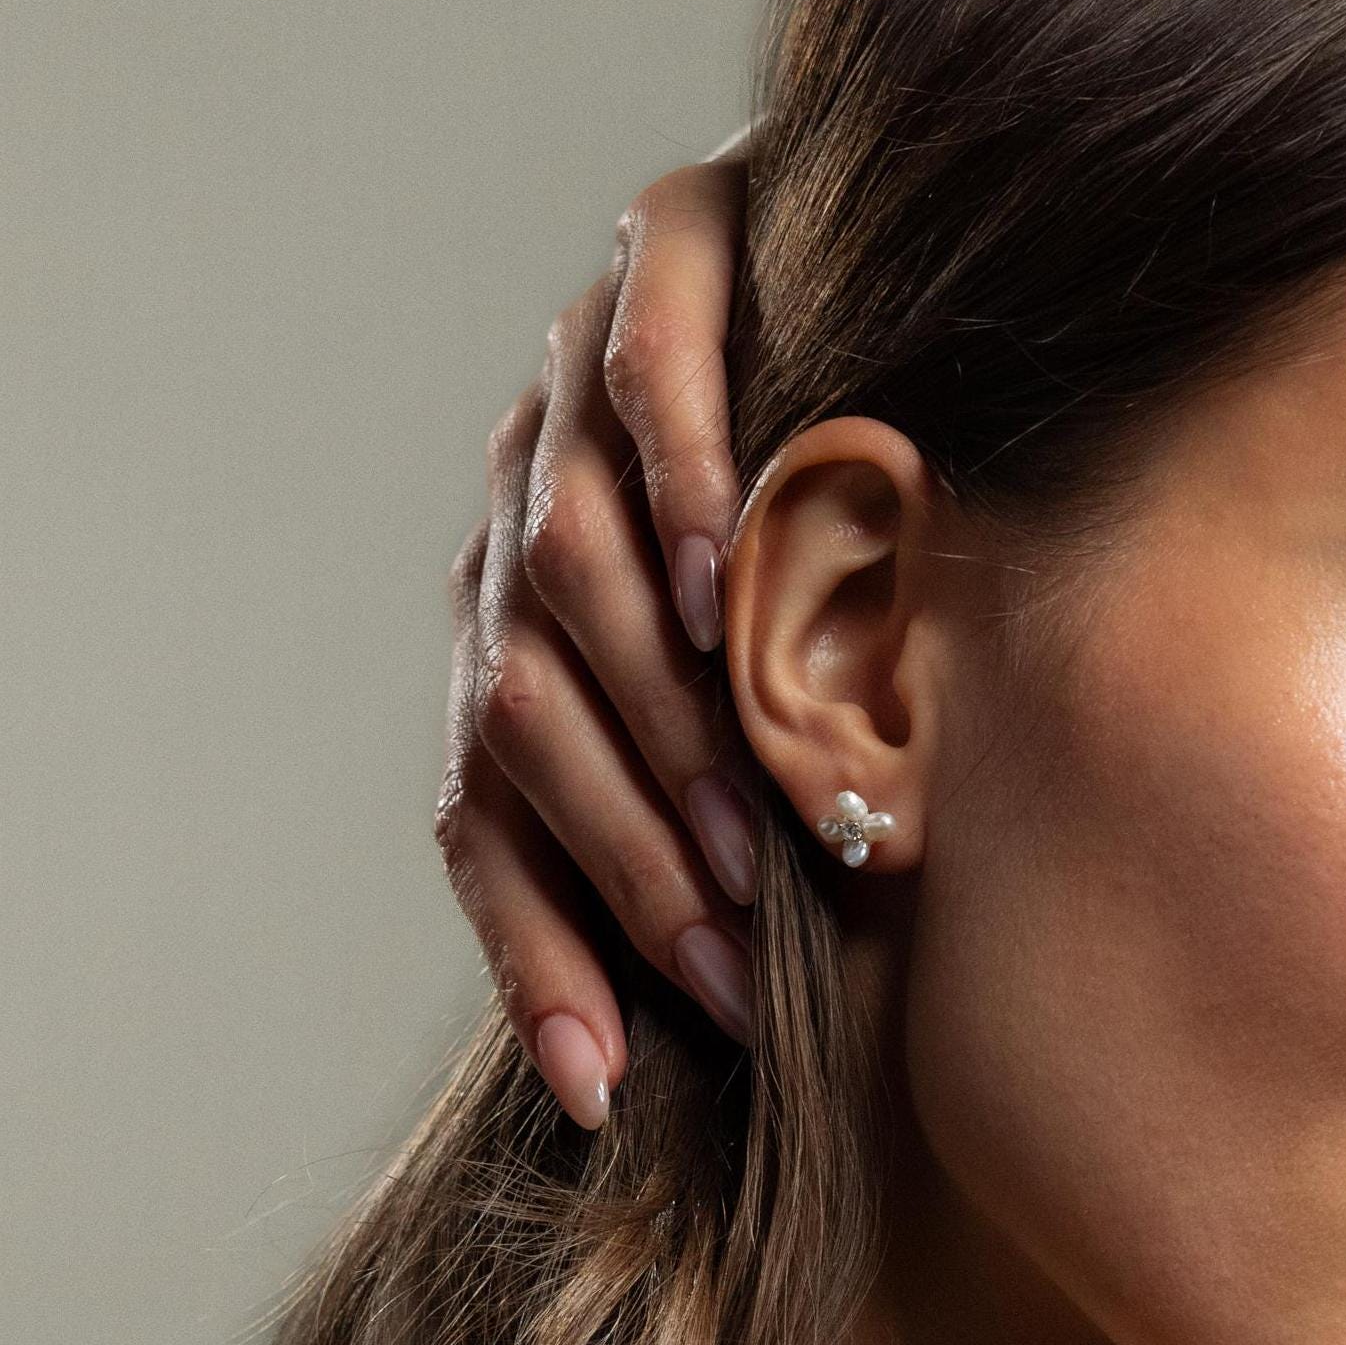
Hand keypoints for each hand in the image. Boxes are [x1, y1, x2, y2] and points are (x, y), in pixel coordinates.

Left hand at [437, 136, 764, 1125]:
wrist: (863, 259)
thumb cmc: (825, 534)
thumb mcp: (764, 707)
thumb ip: (725, 822)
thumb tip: (738, 1014)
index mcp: (516, 645)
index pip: (482, 820)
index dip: (531, 956)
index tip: (606, 1090)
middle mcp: (517, 529)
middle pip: (518, 716)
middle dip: (619, 864)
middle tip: (728, 974)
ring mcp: (576, 395)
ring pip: (568, 568)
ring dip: (657, 718)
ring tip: (752, 831)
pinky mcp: (662, 254)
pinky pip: (642, 373)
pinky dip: (681, 483)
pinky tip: (732, 580)